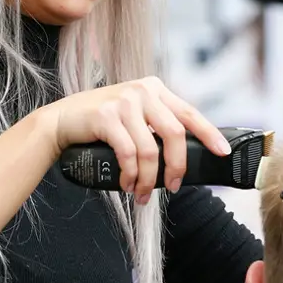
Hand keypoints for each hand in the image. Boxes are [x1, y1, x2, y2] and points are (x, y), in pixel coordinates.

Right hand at [44, 77, 228, 202]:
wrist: (60, 121)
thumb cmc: (101, 124)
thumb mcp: (134, 115)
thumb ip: (156, 124)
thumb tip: (183, 156)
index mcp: (155, 89)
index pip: (190, 113)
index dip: (209, 134)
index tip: (222, 153)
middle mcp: (143, 91)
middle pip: (175, 134)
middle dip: (177, 166)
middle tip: (173, 186)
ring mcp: (124, 101)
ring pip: (151, 149)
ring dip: (148, 178)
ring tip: (141, 193)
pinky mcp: (106, 116)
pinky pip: (128, 153)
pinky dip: (131, 174)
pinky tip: (127, 183)